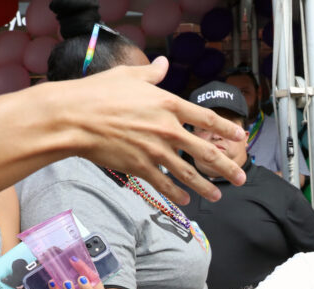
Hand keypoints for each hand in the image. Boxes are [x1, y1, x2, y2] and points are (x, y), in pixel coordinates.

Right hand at [60, 57, 246, 205]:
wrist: (73, 117)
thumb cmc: (97, 93)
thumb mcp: (128, 75)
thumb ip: (151, 73)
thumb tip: (163, 63)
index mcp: (168, 104)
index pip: (206, 118)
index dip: (226, 128)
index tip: (240, 136)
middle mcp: (167, 129)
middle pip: (205, 151)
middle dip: (226, 166)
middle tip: (240, 177)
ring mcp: (155, 150)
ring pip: (189, 173)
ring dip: (206, 186)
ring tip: (217, 195)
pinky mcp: (140, 166)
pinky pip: (164, 184)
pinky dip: (176, 194)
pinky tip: (186, 201)